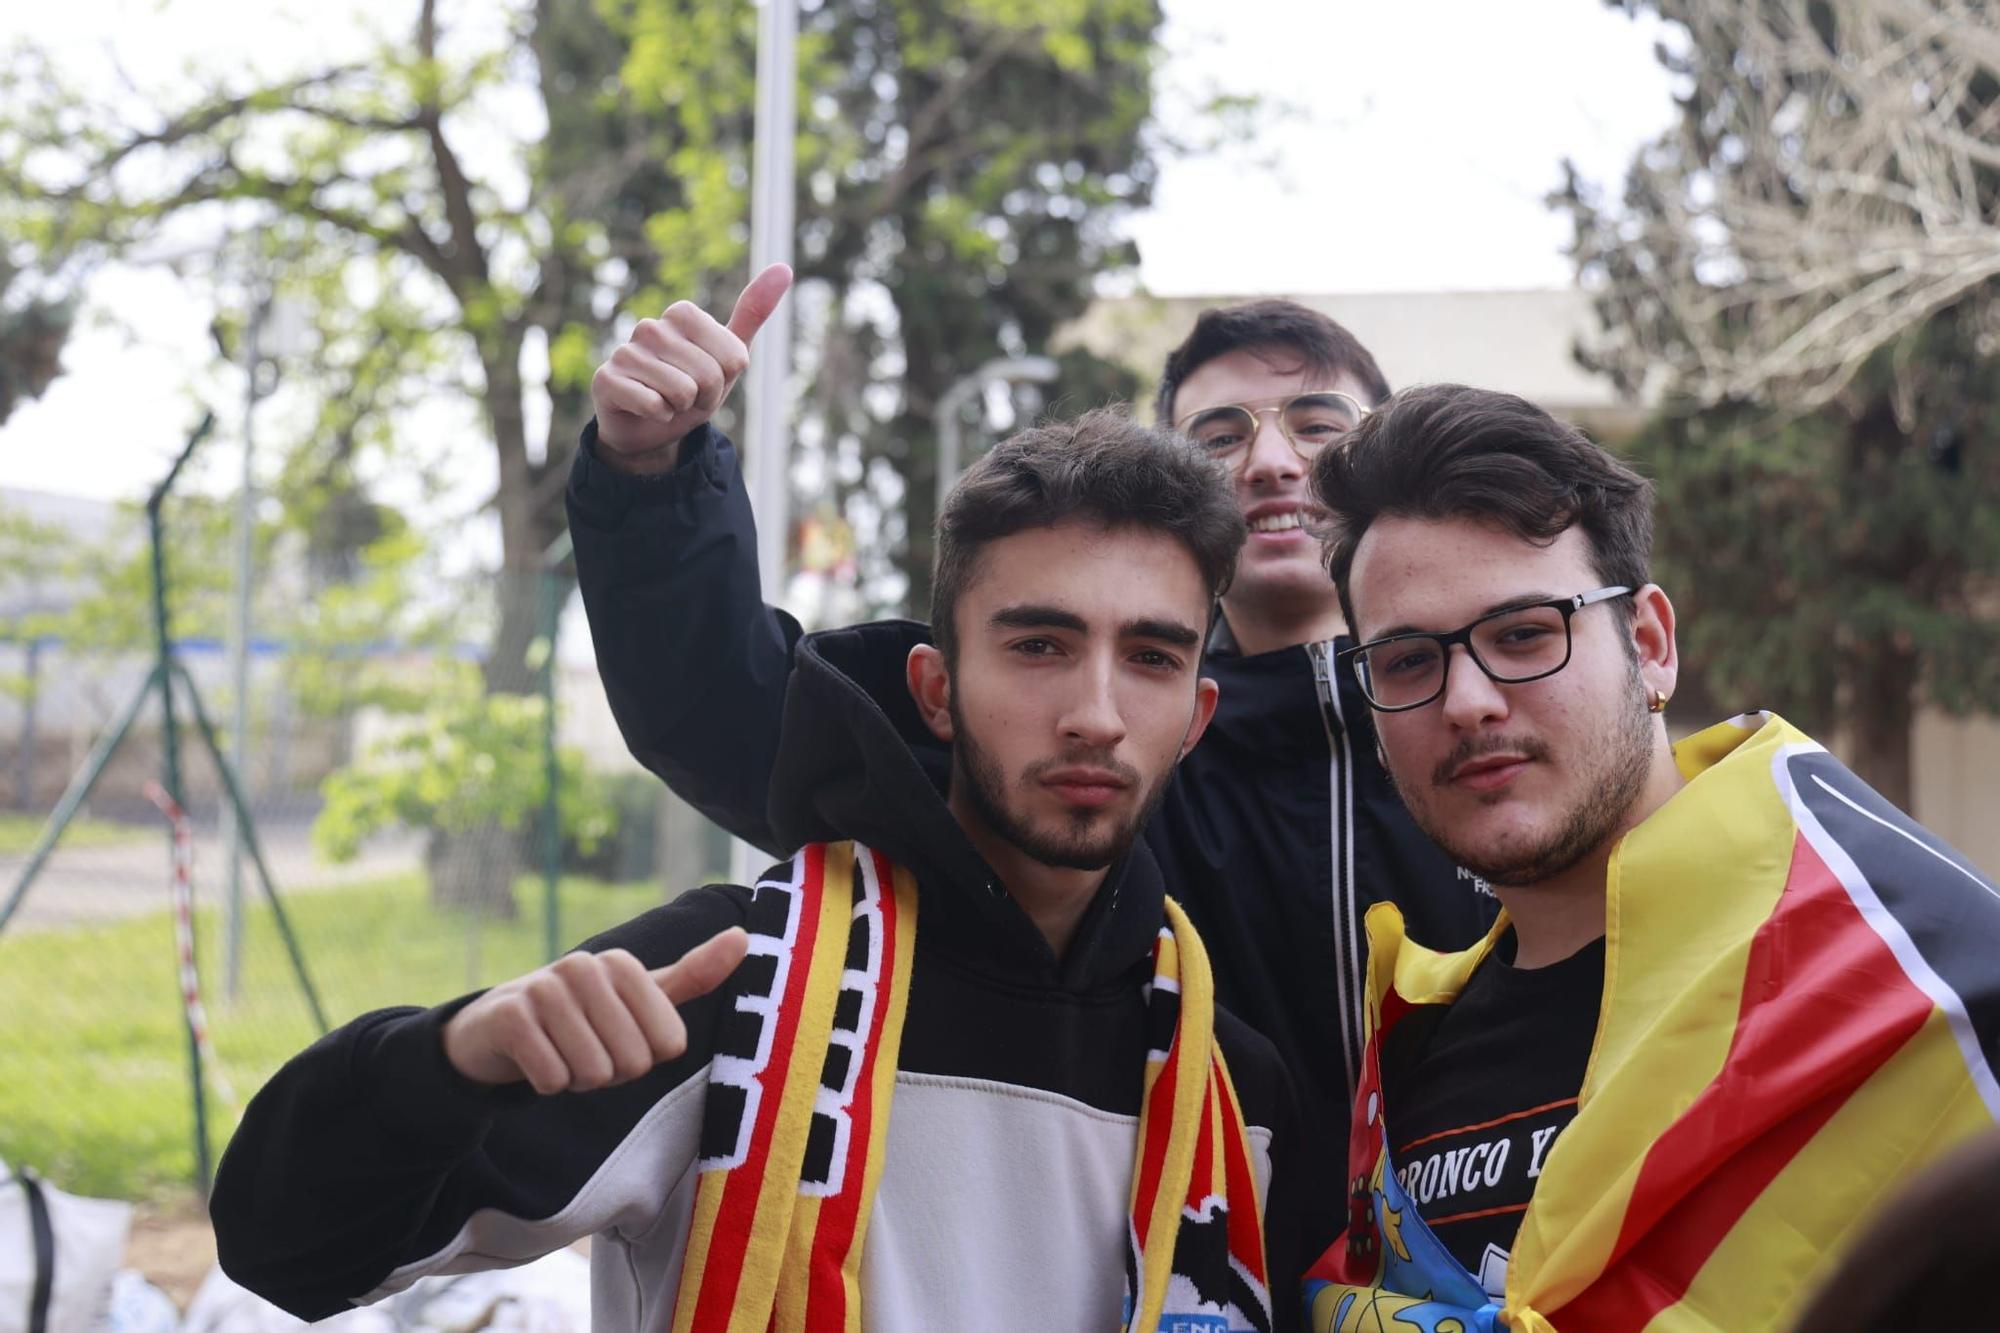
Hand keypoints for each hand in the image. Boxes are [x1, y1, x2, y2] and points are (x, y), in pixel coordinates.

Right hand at [441, 927, 749, 1093]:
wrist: (497, 1028)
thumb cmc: (582, 1018)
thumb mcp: (638, 997)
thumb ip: (693, 974)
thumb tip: (744, 936)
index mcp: (623, 965)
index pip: (668, 1045)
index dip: (643, 1058)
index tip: (617, 1040)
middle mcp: (585, 967)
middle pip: (631, 1063)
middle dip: (609, 1073)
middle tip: (584, 1051)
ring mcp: (544, 987)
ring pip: (592, 1073)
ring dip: (577, 1080)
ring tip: (560, 1054)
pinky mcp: (511, 1015)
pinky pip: (552, 1077)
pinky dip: (548, 1084)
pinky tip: (535, 1062)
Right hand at [590, 264, 793, 473]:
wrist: (650, 426)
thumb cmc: (692, 388)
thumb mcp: (729, 355)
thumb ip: (753, 313)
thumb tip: (783, 267)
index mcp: (683, 314)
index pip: (734, 358)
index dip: (726, 381)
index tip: (708, 380)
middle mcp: (651, 326)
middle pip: (709, 377)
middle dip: (705, 397)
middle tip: (687, 396)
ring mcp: (625, 350)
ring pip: (682, 392)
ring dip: (681, 408)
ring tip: (666, 401)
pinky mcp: (606, 379)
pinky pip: (654, 405)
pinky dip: (658, 416)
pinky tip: (645, 408)